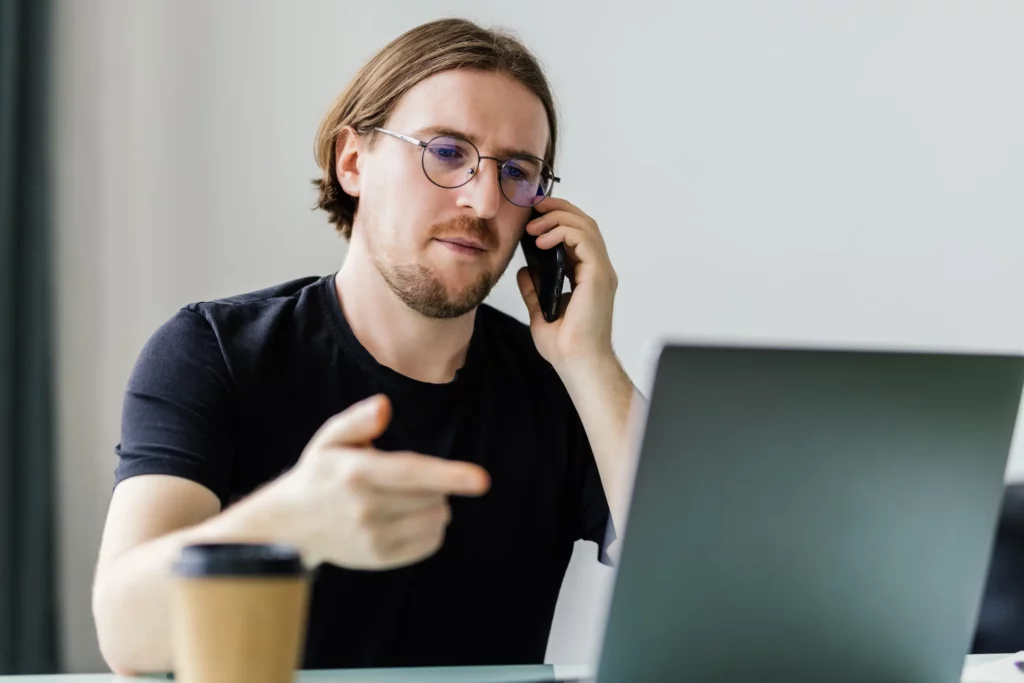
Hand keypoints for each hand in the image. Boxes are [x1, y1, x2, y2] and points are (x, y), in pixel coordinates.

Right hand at [269, 394, 489, 569]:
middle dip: (436, 483)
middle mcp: (365, 508)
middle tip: (410, 479)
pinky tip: (408, 517)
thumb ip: (357, 419)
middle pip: (433, 495)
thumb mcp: (330, 439)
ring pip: (436, 519)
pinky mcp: (380, 558)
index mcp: (357, 473)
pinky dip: (431, 528)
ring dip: (436, 505)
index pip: (412, 472)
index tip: (482, 480)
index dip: (450, 475)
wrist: (291, 524)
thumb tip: (384, 406)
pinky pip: (430, 542)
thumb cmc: (320, 472)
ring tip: (408, 497)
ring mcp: (373, 537)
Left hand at [517, 197, 617, 370]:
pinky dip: (562, 232)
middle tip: (534, 208)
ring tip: (533, 226)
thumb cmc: (566, 346)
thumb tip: (524, 271)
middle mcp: (597, 271)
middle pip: (585, 223)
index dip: (558, 219)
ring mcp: (601, 272)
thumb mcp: (541, 311)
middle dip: (559, 209)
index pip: (578, 235)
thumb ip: (534, 290)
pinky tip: (540, 240)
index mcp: (588, 277)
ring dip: (558, 218)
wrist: (577, 362)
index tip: (534, 215)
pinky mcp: (598, 275)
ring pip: (586, 226)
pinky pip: (583, 239)